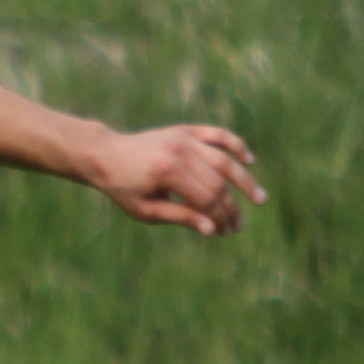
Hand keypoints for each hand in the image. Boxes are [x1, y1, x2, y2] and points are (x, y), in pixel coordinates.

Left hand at [93, 125, 264, 236]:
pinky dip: (236, 144)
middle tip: (239, 225)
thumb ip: (179, 217)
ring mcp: (184, 138)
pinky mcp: (185, 130)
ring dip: (244, 180)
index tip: (225, 233)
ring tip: (259, 198)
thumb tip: (211, 229)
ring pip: (224, 159)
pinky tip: (249, 160)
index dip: (219, 217)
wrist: (105, 155)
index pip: (206, 198)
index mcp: (168, 173)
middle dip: (231, 206)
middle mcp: (180, 152)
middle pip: (218, 182)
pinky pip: (217, 134)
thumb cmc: (123, 188)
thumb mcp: (145, 210)